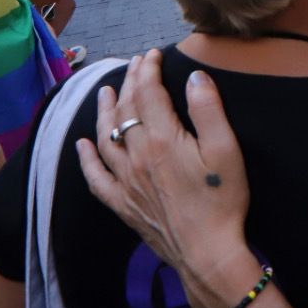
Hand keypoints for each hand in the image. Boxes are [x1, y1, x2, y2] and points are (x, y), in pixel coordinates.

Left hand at [79, 51, 254, 307]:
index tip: (152, 54)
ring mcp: (125, 181)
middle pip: (125, 111)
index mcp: (162, 138)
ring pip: (105, 138)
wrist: (207, 253)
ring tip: (105, 92)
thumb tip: (193, 76)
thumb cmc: (222, 201)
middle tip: (135, 65)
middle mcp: (136, 156)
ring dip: (103, 111)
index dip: (148, 69)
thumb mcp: (226, 150)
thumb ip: (208, 109)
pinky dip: (86, 159)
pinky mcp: (122, 204)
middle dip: (128, 83)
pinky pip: (95, 178)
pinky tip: (81, 146)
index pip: (147, 93)